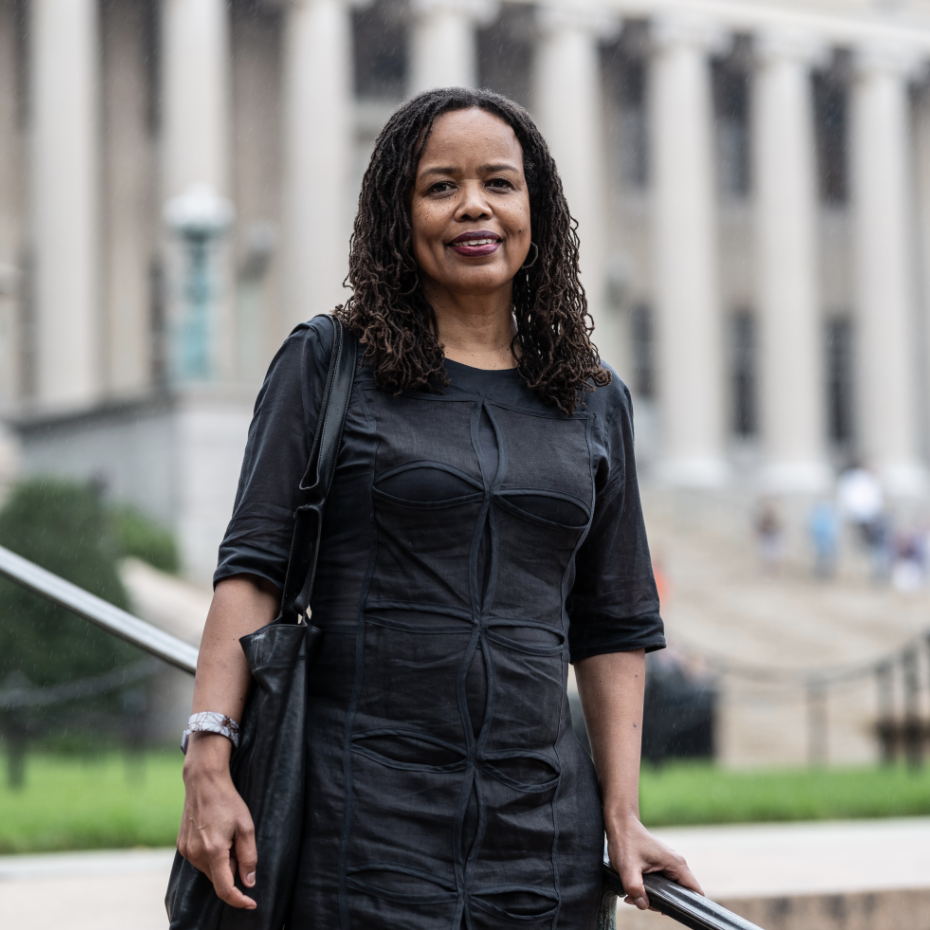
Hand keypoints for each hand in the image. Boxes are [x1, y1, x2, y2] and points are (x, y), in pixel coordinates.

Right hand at [178, 733, 256, 909]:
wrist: (204, 782)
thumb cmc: (228, 802)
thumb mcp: (246, 826)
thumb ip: (248, 857)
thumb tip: (248, 882)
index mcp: (213, 850)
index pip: (225, 888)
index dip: (239, 900)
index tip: (251, 904)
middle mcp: (195, 854)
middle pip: (218, 878)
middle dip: (232, 870)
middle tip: (238, 844)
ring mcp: (186, 851)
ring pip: (209, 870)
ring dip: (222, 862)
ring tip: (227, 836)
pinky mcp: (181, 846)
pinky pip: (200, 861)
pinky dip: (211, 856)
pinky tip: (216, 835)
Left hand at [606, 814, 702, 910]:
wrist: (620, 824)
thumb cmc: (626, 842)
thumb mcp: (627, 868)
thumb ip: (635, 888)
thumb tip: (643, 905)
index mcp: (676, 864)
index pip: (695, 892)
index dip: (688, 906)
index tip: (670, 911)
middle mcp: (677, 864)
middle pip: (680, 895)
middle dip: (663, 903)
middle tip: (642, 901)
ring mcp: (669, 864)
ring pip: (670, 891)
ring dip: (654, 897)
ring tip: (634, 895)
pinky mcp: (661, 865)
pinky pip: (662, 884)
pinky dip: (650, 890)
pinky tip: (635, 889)